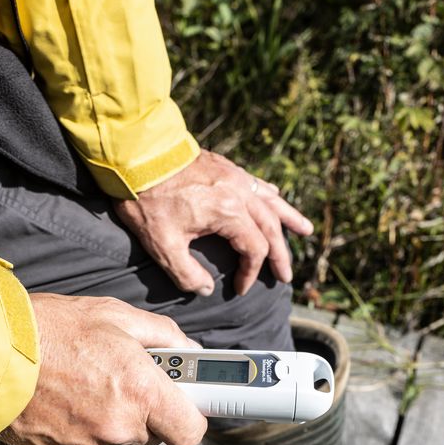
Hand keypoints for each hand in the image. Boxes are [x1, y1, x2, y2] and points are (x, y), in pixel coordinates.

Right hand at [0, 294, 207, 444]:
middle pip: (150, 433)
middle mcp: (118, 426)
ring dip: (104, 415)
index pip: (190, 432)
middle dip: (141, 408)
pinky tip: (57, 398)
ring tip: (76, 381)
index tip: (186, 404)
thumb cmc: (48, 330)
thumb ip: (163, 335)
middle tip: (117, 375)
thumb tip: (188, 350)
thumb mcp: (114, 315)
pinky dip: (75, 426)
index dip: (190, 418)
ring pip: (113, 437)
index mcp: (141, 392)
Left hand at [114, 149, 313, 296]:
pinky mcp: (224, 168)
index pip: (253, 250)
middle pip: (270, 228)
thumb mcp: (163, 246)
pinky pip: (256, 184)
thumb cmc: (148, 199)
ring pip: (271, 202)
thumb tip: (207, 289)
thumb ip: (186, 274)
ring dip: (288, 219)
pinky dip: (270, 195)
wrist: (137, 155)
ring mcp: (234, 177)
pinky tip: (277, 199)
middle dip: (279, 254)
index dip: (250, 273)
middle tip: (285, 276)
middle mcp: (239, 193)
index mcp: (228, 212)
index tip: (240, 288)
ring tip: (306, 231)